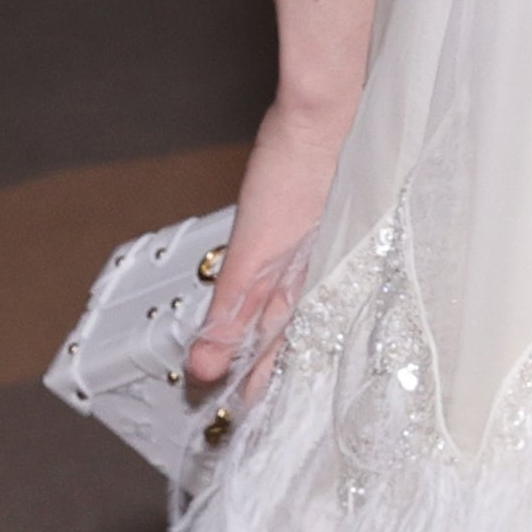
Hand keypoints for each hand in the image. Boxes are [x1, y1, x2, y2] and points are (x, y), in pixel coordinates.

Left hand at [185, 94, 344, 391]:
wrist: (324, 113)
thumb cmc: (294, 174)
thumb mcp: (250, 251)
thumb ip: (231, 311)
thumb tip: (207, 370)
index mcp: (303, 289)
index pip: (275, 355)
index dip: (252, 385)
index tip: (233, 418)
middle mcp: (318, 275)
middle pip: (290, 334)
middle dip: (267, 367)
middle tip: (246, 400)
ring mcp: (321, 247)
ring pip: (296, 306)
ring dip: (275, 334)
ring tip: (260, 357)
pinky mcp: (319, 223)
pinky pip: (301, 273)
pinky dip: (287, 293)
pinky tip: (284, 289)